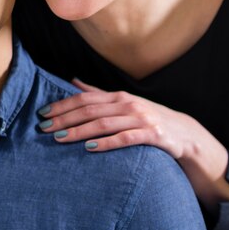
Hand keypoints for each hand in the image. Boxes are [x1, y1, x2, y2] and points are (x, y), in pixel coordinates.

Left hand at [40, 80, 228, 205]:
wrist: (185, 135)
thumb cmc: (147, 119)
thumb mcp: (123, 104)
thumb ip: (98, 93)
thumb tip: (72, 81)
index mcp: (118, 97)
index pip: (84, 98)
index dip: (62, 105)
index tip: (42, 113)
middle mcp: (127, 104)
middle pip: (89, 110)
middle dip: (64, 118)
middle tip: (44, 128)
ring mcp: (141, 119)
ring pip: (104, 124)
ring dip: (79, 131)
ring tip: (60, 138)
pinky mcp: (153, 135)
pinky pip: (126, 139)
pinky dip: (107, 143)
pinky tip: (91, 148)